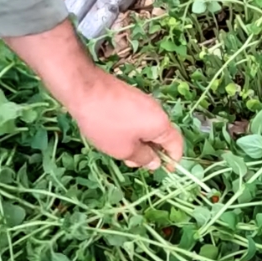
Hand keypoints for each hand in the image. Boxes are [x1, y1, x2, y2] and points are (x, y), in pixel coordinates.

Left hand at [5, 21, 182, 169]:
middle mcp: (157, 111)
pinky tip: (113, 134)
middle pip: (162, 136)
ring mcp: (144, 101)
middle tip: (131, 162)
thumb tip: (156, 163)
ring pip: (148, 128)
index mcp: (161, 124)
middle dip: (150, 153)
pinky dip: (131, 130)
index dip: (172, 161)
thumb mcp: (124, 150)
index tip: (162, 171)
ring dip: (138, 142)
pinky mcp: (130, 97)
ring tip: (118, 149)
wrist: (84, 89)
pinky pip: (138, 118)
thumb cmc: (106, 124)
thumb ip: (143, 158)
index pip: (177, 145)